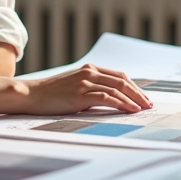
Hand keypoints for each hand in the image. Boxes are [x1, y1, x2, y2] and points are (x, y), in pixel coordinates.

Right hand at [20, 64, 152, 114]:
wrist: (31, 94)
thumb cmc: (51, 94)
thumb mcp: (73, 86)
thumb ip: (90, 88)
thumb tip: (110, 99)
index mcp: (89, 69)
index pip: (119, 75)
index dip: (134, 87)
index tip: (143, 98)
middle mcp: (89, 72)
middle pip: (122, 81)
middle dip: (138, 93)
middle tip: (149, 104)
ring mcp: (85, 83)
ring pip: (117, 88)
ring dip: (134, 99)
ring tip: (143, 109)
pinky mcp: (80, 95)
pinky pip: (107, 98)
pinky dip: (122, 103)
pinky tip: (130, 110)